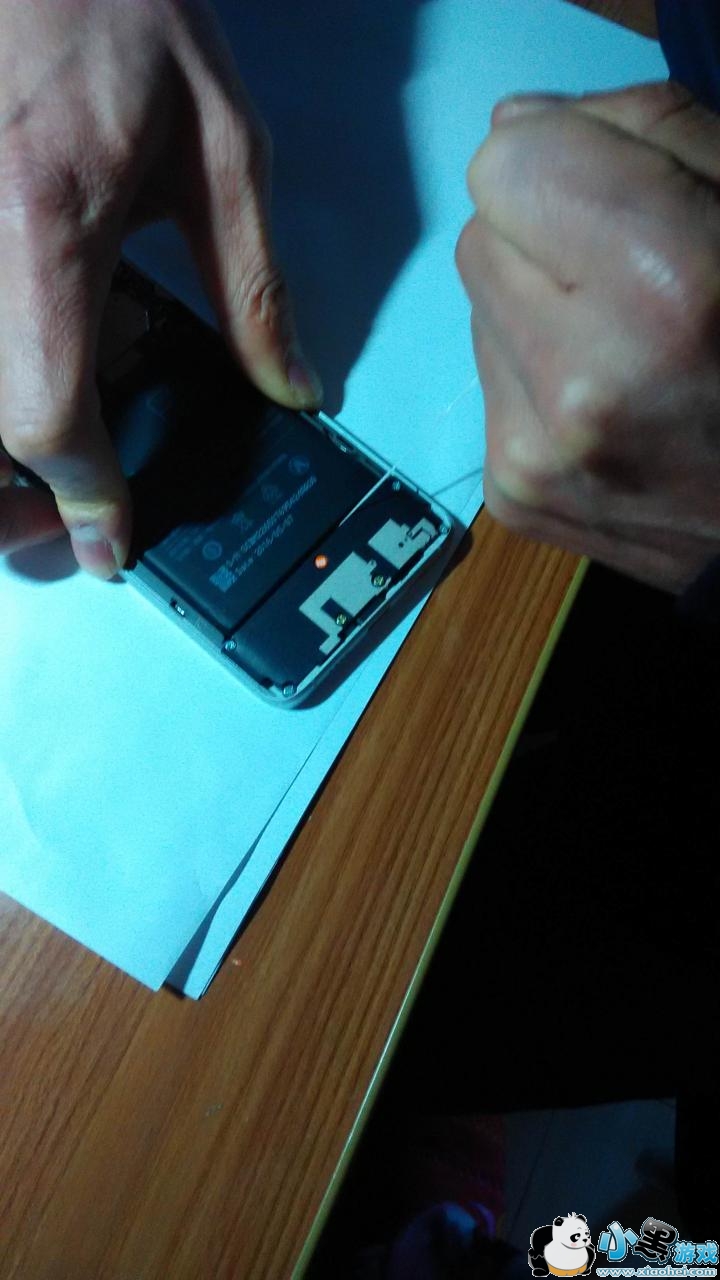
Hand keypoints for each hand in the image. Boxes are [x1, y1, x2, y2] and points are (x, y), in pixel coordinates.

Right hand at [0, 0, 321, 576]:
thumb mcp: (224, 148)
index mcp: (48, 223)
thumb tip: (291, 390)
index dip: (82, 493)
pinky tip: (44, 397)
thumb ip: (253, 286)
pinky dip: (3, 388)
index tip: (114, 540)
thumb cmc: (132, 20)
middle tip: (65, 532)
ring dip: (2, 453)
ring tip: (50, 484)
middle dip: (16, 500)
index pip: (46, 406)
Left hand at [456, 81, 719, 593]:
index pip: (504, 167)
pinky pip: (487, 383)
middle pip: (479, 239)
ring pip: (476, 311)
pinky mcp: (514, 497)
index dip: (564, 164)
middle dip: (545, 241)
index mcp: (664, 286)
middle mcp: (582, 383)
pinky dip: (534, 379)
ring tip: (624, 352)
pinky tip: (604, 406)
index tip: (618, 197)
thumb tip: (512, 133)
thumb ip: (644, 132)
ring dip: (536, 310)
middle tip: (631, 283)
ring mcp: (537, 455)